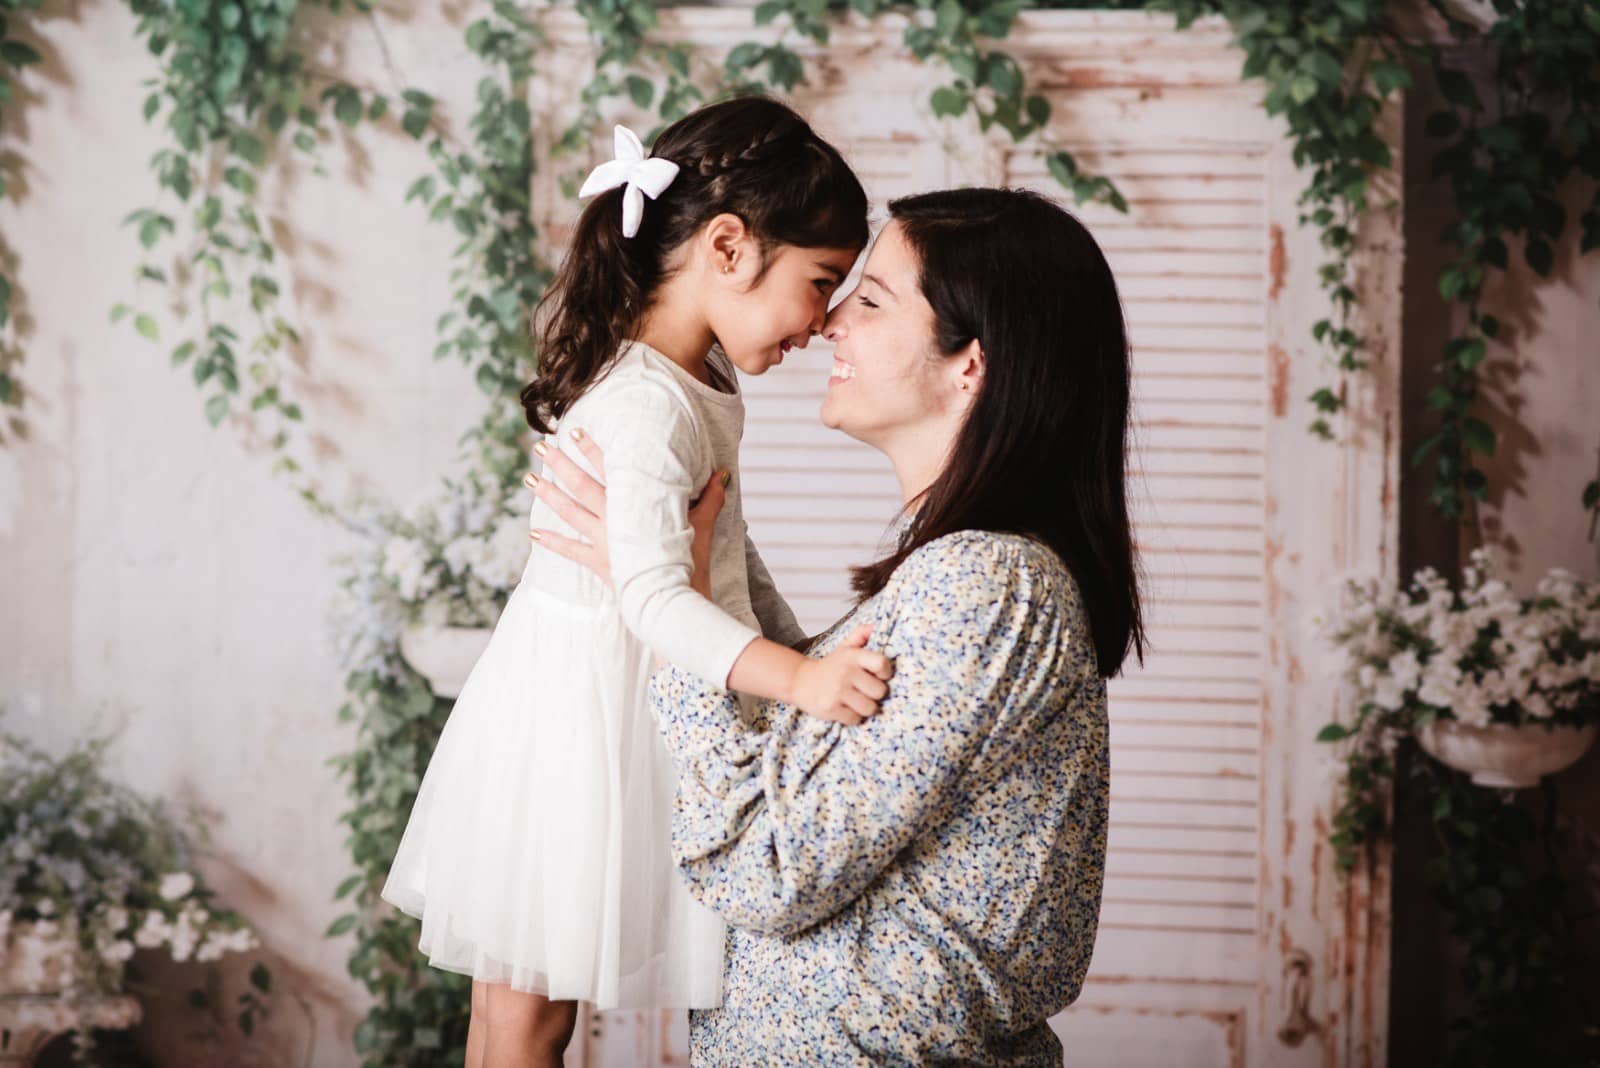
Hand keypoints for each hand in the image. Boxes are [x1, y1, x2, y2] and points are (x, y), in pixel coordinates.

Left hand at [527, 431, 726, 595]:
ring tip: (529, 478)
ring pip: (569, 513)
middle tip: (541, 447)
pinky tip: (533, 534)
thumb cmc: (690, 564)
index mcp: (635, 507)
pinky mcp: (599, 564)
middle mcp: (614, 521)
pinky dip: (552, 543)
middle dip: (561, 464)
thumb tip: (723, 474)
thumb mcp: (702, 527)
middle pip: (581, 486)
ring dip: (547, 495)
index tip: (576, 431)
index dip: (593, 449)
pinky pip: (571, 551)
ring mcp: (603, 543)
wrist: (673, 602)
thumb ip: (709, 498)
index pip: (611, 470)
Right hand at [790, 624, 893, 725]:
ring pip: (869, 708)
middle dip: (874, 694)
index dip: (885, 672)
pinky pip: (855, 719)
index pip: (881, 664)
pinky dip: (852, 717)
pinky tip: (844, 708)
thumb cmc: (830, 666)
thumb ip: (861, 635)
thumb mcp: (844, 647)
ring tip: (855, 701)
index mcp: (853, 656)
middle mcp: (846, 672)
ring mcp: (837, 691)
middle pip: (879, 692)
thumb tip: (874, 626)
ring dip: (864, 708)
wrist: (800, 681)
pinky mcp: (830, 708)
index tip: (879, 675)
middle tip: (864, 691)